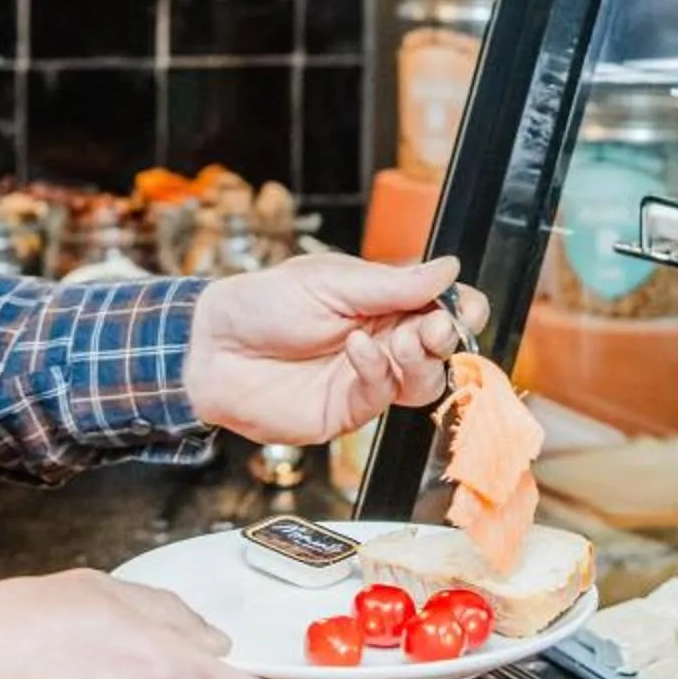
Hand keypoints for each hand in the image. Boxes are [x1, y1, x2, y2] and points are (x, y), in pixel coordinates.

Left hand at [181, 254, 489, 445]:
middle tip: (435, 327)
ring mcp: (367, 378)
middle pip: (443, 348)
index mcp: (384, 301)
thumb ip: (393, 283)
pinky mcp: (348, 410)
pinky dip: (377, 372)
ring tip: (396, 342)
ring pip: (424, 381)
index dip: (463, 309)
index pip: (442, 306)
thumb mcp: (330, 280)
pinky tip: (356, 350)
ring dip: (419, 360)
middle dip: (446, 337)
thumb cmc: (262, 304)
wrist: (212, 348)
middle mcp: (384, 340)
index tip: (465, 307)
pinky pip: (382, 397)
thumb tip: (449, 269)